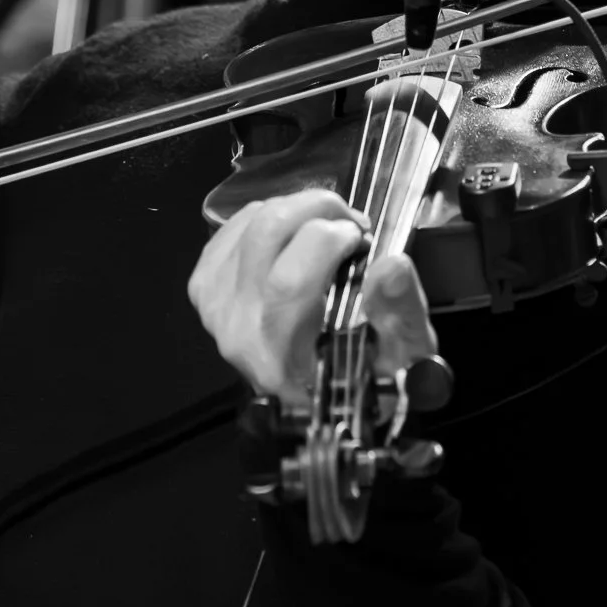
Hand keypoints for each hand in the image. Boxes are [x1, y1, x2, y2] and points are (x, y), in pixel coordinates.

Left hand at [187, 189, 439, 408]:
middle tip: (351, 221)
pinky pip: (235, 225)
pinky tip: (296, 234)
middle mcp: (236, 331)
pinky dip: (271, 215)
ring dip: (298, 208)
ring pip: (252, 222)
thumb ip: (400, 313)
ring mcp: (213, 306)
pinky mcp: (204, 284)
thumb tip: (391, 264)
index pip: (289, 283)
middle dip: (317, 208)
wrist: (314, 398)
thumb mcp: (401, 357)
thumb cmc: (362, 377)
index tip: (362, 237)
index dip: (329, 241)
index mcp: (280, 359)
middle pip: (266, 236)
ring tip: (330, 226)